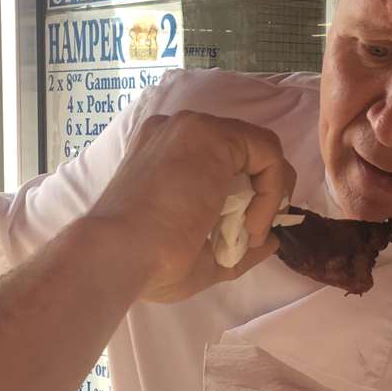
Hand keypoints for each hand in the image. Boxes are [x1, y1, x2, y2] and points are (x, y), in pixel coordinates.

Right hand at [89, 111, 295, 301]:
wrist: (119, 254)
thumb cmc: (146, 262)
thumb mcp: (199, 257)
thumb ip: (235, 244)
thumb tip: (270, 240)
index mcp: (164, 156)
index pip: (221, 162)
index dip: (246, 196)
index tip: (244, 234)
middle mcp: (177, 133)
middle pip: (243, 151)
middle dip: (262, 191)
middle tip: (254, 231)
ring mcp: (193, 129)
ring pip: (260, 150)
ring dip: (269, 195)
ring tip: (250, 233)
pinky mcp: (212, 134)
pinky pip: (267, 155)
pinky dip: (272, 192)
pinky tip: (250, 225)